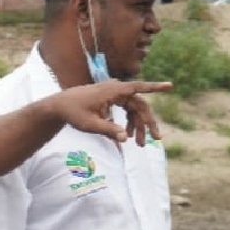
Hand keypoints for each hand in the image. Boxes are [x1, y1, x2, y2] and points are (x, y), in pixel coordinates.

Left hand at [50, 80, 171, 145]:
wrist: (59, 106)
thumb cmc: (73, 113)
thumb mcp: (89, 124)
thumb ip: (108, 130)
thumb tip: (125, 139)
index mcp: (112, 91)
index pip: (138, 88)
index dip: (155, 87)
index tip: (170, 86)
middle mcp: (115, 90)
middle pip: (139, 105)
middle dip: (147, 123)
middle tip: (155, 139)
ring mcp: (114, 94)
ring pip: (133, 109)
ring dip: (137, 126)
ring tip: (139, 143)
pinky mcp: (111, 99)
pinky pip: (126, 110)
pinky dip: (128, 122)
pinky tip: (127, 136)